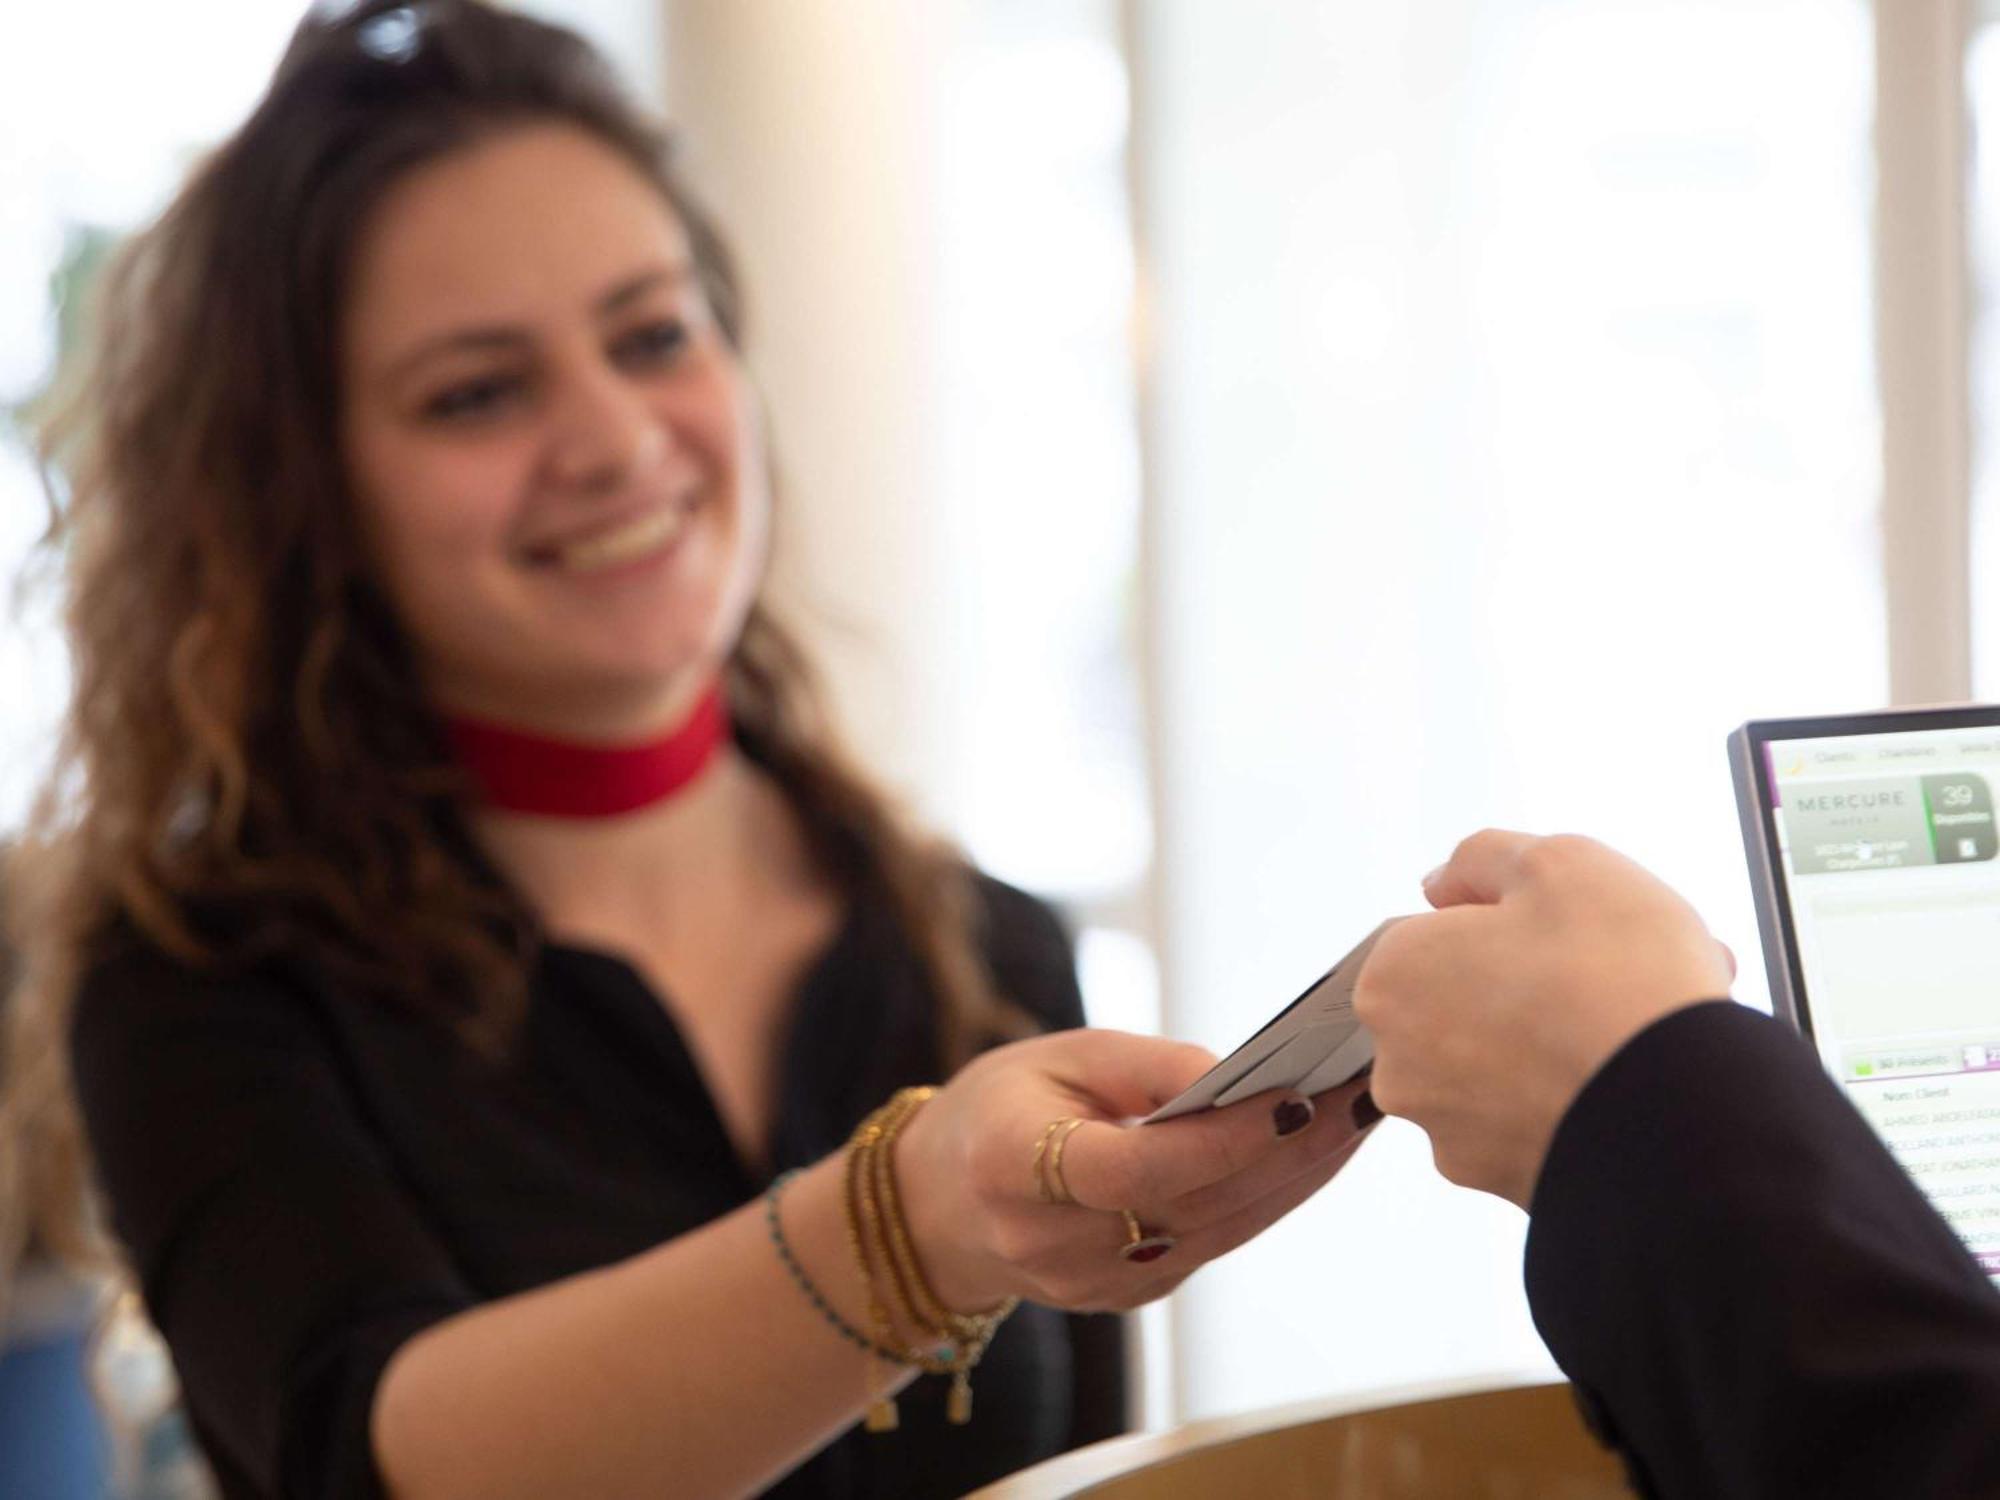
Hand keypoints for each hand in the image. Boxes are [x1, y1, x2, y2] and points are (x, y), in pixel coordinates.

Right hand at [896, 1029, 1377, 1313]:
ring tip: (1356, 1119)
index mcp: (1012, 1166)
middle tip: (1359, 1095)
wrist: (941, 1205)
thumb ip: (1149, 1065)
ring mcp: (1089, 1283)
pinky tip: (1312, 1156)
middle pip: (1193, 1204)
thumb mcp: (1058, 1056)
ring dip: (1296, 1178)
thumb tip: (1240, 1077)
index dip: (1220, 1140)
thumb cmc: (1003, 1107)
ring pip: (1218, 1232)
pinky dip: (1268, 1200)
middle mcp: (1049, 1241)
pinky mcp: (1127, 1298)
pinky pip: (1213, 1246)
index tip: (1297, 1097)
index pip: (1135, 1168)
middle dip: (1287, 1152)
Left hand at [1354, 830, 1734, 1208]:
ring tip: (1654, 1016)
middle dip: (1546, 979)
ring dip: (1574, 1033)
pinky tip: (1643, 1073)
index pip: (1438, 932)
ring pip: (1514, 1060)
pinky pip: (1539, 1117)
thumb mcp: (1556, 861)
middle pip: (1477, 1000)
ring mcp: (1449, 1129)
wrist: (1688, 1119)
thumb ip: (1483, 858)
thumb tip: (1445, 883)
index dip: (1510, 921)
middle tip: (1628, 964)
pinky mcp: (1501, 1180)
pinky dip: (1582, 1093)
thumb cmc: (1618, 980)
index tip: (1566, 928)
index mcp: (1392, 979)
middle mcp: (1401, 1063)